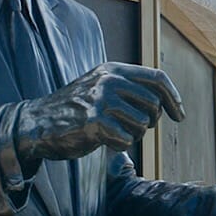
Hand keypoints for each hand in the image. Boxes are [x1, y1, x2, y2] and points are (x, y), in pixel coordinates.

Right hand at [15, 62, 182, 162]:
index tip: (179, 116)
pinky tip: (103, 140)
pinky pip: (126, 139)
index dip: (174, 98)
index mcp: (113, 70)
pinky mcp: (95, 121)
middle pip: (154, 105)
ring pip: (143, 124)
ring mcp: (102, 99)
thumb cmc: (75, 110)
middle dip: (148, 122)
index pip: (158, 78)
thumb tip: (165, 103)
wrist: (36, 123)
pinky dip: (119, 145)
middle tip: (129, 128)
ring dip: (133, 135)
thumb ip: (129, 90)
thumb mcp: (102, 89)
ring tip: (111, 132)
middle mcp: (109, 80)